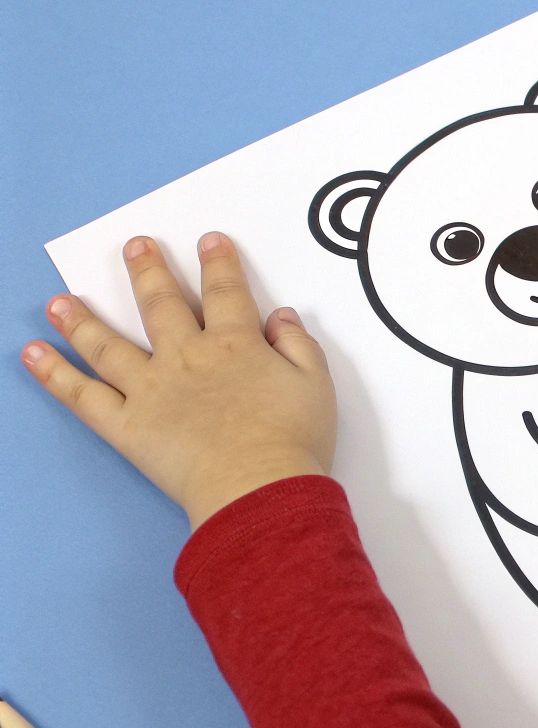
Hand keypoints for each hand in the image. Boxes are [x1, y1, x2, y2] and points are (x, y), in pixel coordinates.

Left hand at [22, 233, 336, 530]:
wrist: (258, 485)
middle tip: (136, 246)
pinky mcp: (127, 424)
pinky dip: (54, 374)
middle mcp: (187, 357)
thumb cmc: (293, 440)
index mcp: (237, 346)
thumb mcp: (315, 385)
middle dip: (149, 272)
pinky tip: (32, 353)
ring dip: (82, 319)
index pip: (226, 294)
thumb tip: (281, 316)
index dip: (219, 265)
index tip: (209, 241)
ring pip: (108, 345)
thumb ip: (299, 345)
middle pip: (161, 306)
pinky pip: (82, 396)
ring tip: (61, 300)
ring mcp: (151, 389)